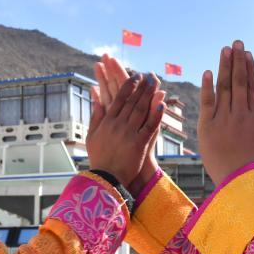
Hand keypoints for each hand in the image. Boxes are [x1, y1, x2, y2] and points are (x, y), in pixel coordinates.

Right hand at [87, 73, 165, 187]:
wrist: (106, 178)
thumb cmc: (99, 157)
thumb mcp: (92, 135)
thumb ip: (96, 115)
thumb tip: (96, 97)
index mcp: (107, 121)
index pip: (119, 99)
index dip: (129, 86)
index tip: (136, 75)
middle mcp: (118, 125)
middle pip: (132, 101)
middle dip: (141, 86)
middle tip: (149, 75)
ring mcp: (129, 134)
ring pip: (141, 110)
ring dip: (149, 95)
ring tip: (156, 83)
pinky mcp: (139, 144)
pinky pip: (149, 126)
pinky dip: (156, 114)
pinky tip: (162, 103)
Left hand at [198, 40, 253, 184]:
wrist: (238, 181)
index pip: (252, 87)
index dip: (250, 69)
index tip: (248, 53)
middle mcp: (241, 114)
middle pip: (239, 82)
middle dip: (238, 61)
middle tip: (236, 42)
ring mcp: (224, 119)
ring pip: (225, 88)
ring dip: (224, 67)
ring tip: (224, 49)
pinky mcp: (208, 126)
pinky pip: (208, 102)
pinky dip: (208, 87)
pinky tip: (208, 72)